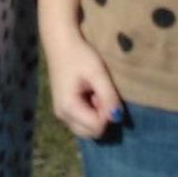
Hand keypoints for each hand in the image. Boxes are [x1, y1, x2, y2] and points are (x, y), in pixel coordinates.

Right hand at [40, 19, 123, 140]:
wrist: (60, 43)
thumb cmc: (79, 56)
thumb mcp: (98, 74)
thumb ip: (108, 97)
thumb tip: (117, 118)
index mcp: (69, 107)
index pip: (97, 127)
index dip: (107, 114)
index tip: (104, 94)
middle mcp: (62, 115)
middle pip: (91, 133)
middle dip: (101, 118)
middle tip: (99, 94)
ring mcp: (60, 113)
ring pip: (86, 129)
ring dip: (95, 116)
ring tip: (94, 93)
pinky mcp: (62, 108)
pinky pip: (80, 121)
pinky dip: (89, 113)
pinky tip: (88, 94)